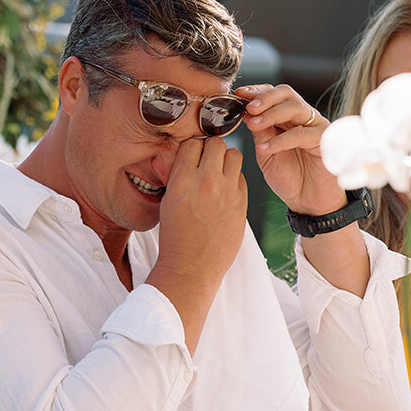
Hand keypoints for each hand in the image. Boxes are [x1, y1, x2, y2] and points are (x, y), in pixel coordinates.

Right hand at [154, 135, 246, 292]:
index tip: (192, 157)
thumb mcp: (167, 201)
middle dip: (211, 150)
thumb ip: (176, 175)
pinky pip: (242, 177)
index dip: (192, 149)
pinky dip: (235, 180)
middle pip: (216, 143)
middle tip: (207, 162)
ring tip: (219, 174)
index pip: (192, 143)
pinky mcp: (242, 203)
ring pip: (235, 154)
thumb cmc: (175, 237)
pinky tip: (226, 192)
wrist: (191, 267)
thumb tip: (179, 157)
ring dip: (226, 160)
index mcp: (183, 179)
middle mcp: (207, 181)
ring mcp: (227, 192)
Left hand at [238, 84, 344, 215]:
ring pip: (296, 108)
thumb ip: (259, 133)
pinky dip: (281, 140)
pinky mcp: (325, 142)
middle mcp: (303, 118)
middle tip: (248, 108)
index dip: (257, 92)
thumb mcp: (266, 154)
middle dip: (265, 98)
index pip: (274, 95)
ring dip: (271, 114)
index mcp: (287, 118)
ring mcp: (316, 127)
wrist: (309, 203)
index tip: (238, 94)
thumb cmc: (290, 179)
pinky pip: (303, 134)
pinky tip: (265, 148)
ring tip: (253, 125)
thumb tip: (246, 113)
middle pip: (286, 94)